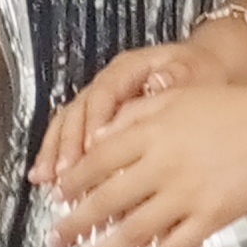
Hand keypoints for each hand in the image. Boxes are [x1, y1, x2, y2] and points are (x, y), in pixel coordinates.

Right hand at [32, 39, 200, 188]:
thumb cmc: (199, 74)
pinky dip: (58, 155)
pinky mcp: (97, 118)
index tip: (91, 148)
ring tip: (45, 178)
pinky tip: (46, 177)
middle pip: (78, 109)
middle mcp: (109, 82)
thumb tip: (157, 82)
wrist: (202, 70)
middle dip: (68, 142)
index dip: (95, 121)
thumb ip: (175, 81)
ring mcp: (100, 99)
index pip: (105, 92)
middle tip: (63, 172)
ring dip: (55, 151)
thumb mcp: (195, 74)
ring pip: (68, 122)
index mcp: (130, 68)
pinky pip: (71, 134)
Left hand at [46, 80, 246, 246]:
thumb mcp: (179, 96)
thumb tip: (96, 137)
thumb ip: (137, 115)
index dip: (73, 181)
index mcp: (151, 131)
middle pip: (107, 199)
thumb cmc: (234, 107)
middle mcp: (163, 164)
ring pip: (133, 231)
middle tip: (54, 242)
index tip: (56, 196)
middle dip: (75, 224)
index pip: (98, 159)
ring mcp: (187, 193)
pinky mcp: (212, 216)